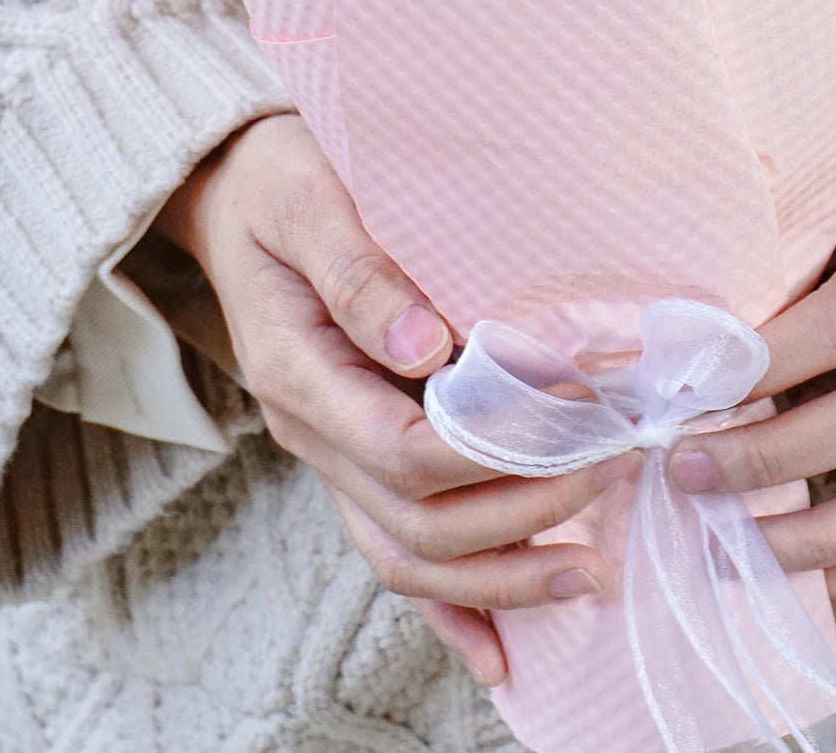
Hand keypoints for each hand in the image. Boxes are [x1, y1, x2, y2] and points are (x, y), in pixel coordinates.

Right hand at [156, 114, 637, 685]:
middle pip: (415, 520)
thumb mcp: (306, 205)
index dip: (499, 449)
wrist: (225, 196)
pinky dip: (447, 607)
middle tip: (610, 474)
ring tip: (587, 573)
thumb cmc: (274, 186)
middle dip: (520, 515)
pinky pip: (392, 547)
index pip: (404, 450)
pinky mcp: (351, 451)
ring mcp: (328, 451)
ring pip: (405, 554)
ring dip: (497, 578)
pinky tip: (500, 650)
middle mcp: (311, 431)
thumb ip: (360, 273)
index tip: (579, 415)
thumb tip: (427, 346)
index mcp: (300, 373)